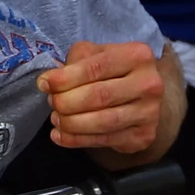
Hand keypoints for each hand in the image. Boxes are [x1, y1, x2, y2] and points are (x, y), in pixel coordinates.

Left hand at [39, 39, 163, 154]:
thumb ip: (76, 61)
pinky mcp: (143, 136)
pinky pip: (105, 140)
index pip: (97, 67)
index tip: (44, 83)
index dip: (66, 77)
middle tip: (52, 102)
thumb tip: (49, 81)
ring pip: (103, 121)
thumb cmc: (114, 70)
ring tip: (55, 118)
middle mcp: (150, 83)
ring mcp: (150, 112)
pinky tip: (60, 135)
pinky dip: (77, 140)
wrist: (144, 95)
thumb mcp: (97, 54)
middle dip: (67, 101)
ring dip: (71, 123)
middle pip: (99, 95)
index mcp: (138, 55)